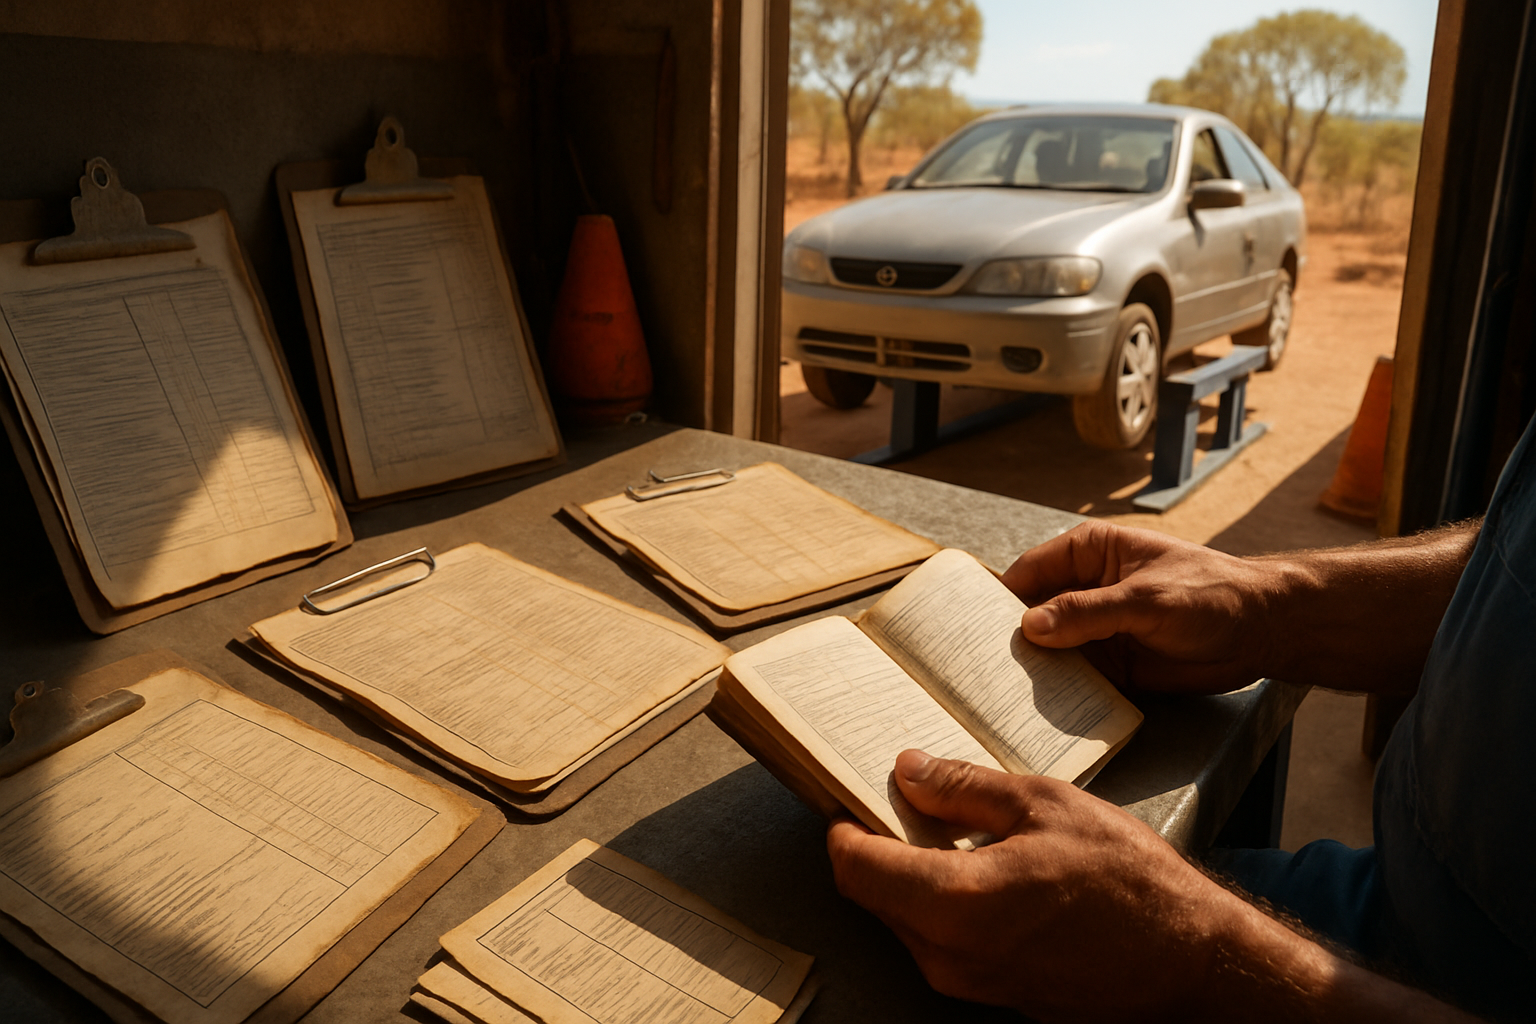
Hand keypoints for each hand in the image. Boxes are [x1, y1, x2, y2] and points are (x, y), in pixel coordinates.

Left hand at [827, 751, 1480, 1022]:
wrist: (1192, 963)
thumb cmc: (1132, 884)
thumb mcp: (1047, 805)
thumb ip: (967, 790)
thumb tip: (911, 771)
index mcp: (955, 902)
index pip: (855, 868)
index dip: (844, 826)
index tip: (849, 794)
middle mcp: (949, 955)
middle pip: (874, 894)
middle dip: (878, 844)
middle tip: (899, 797)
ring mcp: (969, 981)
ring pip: (906, 919)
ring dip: (911, 873)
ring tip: (947, 826)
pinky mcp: (990, 992)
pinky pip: (941, 940)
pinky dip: (942, 901)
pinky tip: (979, 866)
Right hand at [1001, 521, 1280, 692]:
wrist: (1262, 631)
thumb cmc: (1210, 594)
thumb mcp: (1146, 599)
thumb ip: (1088, 612)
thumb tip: (1030, 626)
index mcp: (1089, 553)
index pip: (1029, 573)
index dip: (998, 598)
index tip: (968, 627)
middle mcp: (1085, 589)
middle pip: (1031, 613)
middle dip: (1007, 638)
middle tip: (973, 667)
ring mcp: (1096, 629)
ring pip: (1048, 649)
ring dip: (1030, 670)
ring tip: (994, 694)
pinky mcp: (1111, 665)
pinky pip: (1073, 679)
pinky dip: (1056, 692)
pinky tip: (1034, 709)